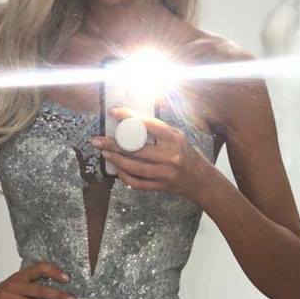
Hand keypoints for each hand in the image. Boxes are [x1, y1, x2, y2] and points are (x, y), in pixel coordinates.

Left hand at [91, 106, 214, 204]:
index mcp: (174, 138)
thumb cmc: (188, 155)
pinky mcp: (161, 186)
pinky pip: (138, 183)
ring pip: (134, 167)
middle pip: (135, 149)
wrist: (202, 180)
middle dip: (113, 144)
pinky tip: (118, 170)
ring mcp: (165, 173)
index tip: (113, 112)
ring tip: (105, 153)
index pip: (148, 124)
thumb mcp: (178, 137)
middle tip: (98, 140)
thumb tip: (132, 120)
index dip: (128, 116)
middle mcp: (170, 155)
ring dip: (116, 160)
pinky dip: (125, 177)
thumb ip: (159, 130)